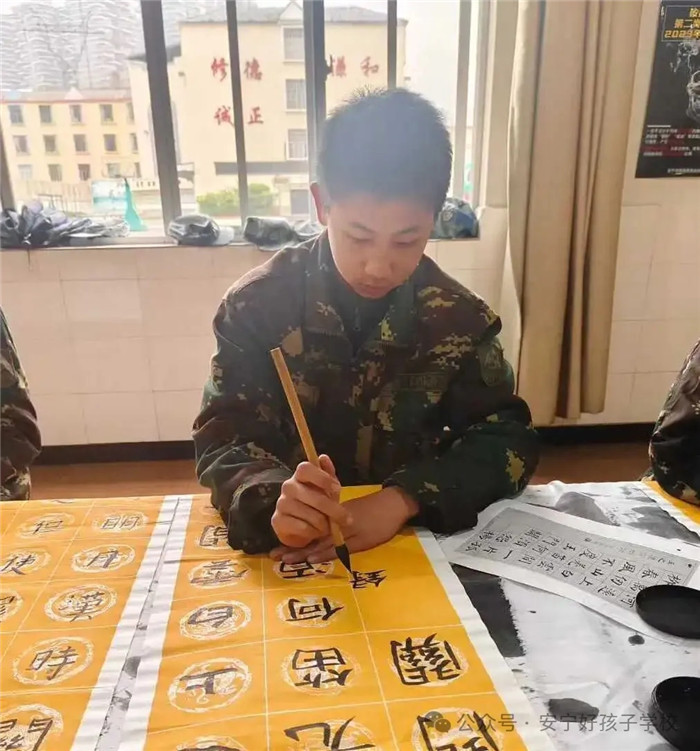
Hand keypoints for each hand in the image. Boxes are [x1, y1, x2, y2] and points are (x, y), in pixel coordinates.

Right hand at [270, 455, 350, 548]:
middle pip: (313, 496)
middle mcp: (288, 486)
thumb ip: (328, 475)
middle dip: (333, 510)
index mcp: (299, 475)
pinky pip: (302, 528)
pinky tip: (315, 532)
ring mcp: (281, 503)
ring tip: (327, 527)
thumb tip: (323, 458)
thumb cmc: (316, 504)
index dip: (322, 478)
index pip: (305, 468)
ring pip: (310, 515)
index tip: (338, 489)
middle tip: (345, 519)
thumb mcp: (326, 489)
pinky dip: (313, 532)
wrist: (299, 527)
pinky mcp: (277, 520)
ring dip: (324, 525)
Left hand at [270, 486, 418, 563]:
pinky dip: (326, 552)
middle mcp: (336, 524)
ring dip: (304, 552)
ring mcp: (348, 532)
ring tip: (287, 560)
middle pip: (312, 538)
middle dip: (294, 548)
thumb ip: (333, 519)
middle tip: (274, 556)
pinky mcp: (361, 539)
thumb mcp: (350, 510)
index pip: (309, 529)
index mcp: (333, 517)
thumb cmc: (372, 507)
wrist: (393, 503)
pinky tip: (314, 559)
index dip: (293, 539)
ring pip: (322, 543)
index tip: (276, 549)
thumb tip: (317, 533)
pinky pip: (340, 547)